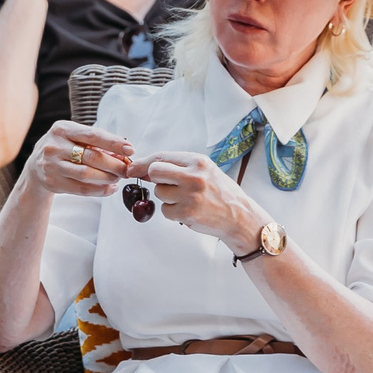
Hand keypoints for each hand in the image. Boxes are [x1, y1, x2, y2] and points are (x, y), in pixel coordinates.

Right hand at [28, 120, 131, 197]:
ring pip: (87, 174)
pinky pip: (81, 189)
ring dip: (107, 178)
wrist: (35, 167)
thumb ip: (96, 142)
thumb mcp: (73, 137)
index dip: (113, 143)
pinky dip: (100, 190)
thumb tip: (124, 152)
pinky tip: (110, 188)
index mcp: (62, 129)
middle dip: (114, 164)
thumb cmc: (63, 148)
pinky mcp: (53, 183)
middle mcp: (54, 146)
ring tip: (118, 178)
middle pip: (91, 157)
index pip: (92, 135)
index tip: (130, 149)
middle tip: (127, 169)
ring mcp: (52, 165)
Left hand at [129, 150, 266, 253]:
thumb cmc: (220, 193)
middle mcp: (194, 176)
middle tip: (166, 185)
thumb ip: (178, 167)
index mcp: (198, 161)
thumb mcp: (204, 171)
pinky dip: (172, 212)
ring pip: (159, 193)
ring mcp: (190, 195)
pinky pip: (165, 210)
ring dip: (167, 198)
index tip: (133, 168)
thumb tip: (146, 168)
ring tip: (185, 200)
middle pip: (155, 171)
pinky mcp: (187, 213)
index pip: (162, 157)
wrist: (239, 216)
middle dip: (154, 179)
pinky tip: (188, 211)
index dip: (143, 163)